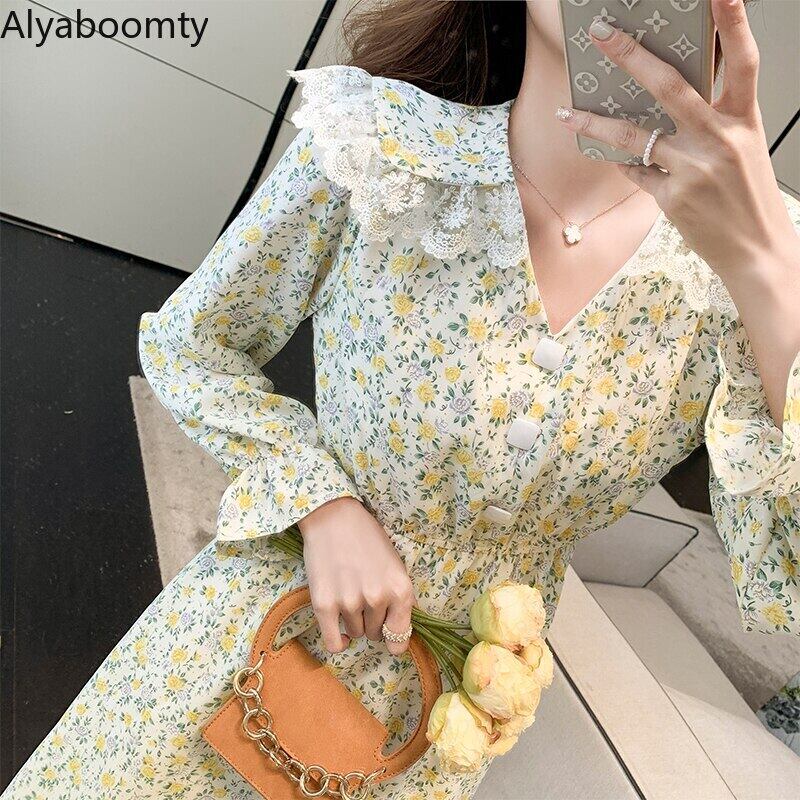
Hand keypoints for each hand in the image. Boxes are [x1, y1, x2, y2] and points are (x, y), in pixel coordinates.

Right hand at [297, 496, 414, 654]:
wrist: (333, 517)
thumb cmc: (367, 538)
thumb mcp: (395, 565)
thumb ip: (399, 597)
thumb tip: (398, 631)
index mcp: (400, 590)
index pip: (400, 637)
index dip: (393, 637)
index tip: (388, 633)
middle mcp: (377, 599)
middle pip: (375, 633)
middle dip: (371, 621)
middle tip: (363, 598)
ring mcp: (349, 602)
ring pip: (355, 634)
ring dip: (353, 622)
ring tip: (348, 595)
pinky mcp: (324, 605)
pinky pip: (334, 643)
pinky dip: (338, 642)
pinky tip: (339, 630)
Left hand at [556, 0, 798, 277]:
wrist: (757, 251)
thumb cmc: (749, 197)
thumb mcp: (744, 148)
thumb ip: (713, 121)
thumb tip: (670, 101)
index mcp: (743, 120)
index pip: (743, 61)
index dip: (734, 23)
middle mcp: (720, 139)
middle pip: (669, 86)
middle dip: (631, 55)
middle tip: (602, 33)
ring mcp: (694, 168)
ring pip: (633, 135)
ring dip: (595, 124)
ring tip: (567, 114)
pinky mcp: (674, 197)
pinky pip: (636, 172)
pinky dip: (626, 166)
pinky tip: (619, 162)